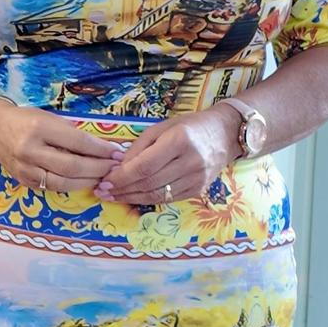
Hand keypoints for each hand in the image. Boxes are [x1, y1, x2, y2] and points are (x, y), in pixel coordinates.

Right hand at [0, 100, 122, 192]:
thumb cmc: (24, 119)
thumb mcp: (48, 117)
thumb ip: (71, 132)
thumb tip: (102, 147)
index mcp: (39, 128)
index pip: (77, 142)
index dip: (100, 149)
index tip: (117, 152)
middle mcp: (30, 149)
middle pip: (72, 166)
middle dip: (98, 168)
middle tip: (114, 167)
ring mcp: (25, 168)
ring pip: (63, 183)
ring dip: (87, 181)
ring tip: (102, 177)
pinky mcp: (23, 181)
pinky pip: (52, 187)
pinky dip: (72, 186)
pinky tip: (84, 181)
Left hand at [92, 105, 239, 204]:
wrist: (224, 134)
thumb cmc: (189, 126)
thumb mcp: (161, 127)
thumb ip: (139, 147)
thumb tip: (118, 167)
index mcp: (179, 141)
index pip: (144, 166)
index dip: (122, 177)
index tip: (104, 181)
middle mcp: (190, 162)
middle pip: (149, 182)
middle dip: (122, 189)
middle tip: (102, 192)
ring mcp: (196, 179)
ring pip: (158, 195)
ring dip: (131, 198)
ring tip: (112, 197)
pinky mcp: (198, 190)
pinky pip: (168, 199)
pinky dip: (148, 200)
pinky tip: (133, 197)